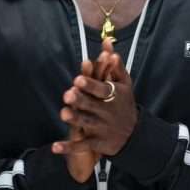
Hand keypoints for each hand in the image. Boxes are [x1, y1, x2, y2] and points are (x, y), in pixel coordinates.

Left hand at [53, 37, 137, 158]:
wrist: (134, 135)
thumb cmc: (124, 104)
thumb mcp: (124, 84)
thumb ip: (114, 64)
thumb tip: (107, 42)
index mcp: (115, 96)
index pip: (103, 89)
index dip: (91, 85)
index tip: (78, 78)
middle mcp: (109, 112)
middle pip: (93, 105)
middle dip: (81, 101)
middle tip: (68, 94)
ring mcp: (103, 128)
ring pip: (87, 123)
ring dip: (75, 119)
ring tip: (63, 113)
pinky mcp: (98, 143)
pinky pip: (82, 145)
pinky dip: (68, 147)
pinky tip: (54, 147)